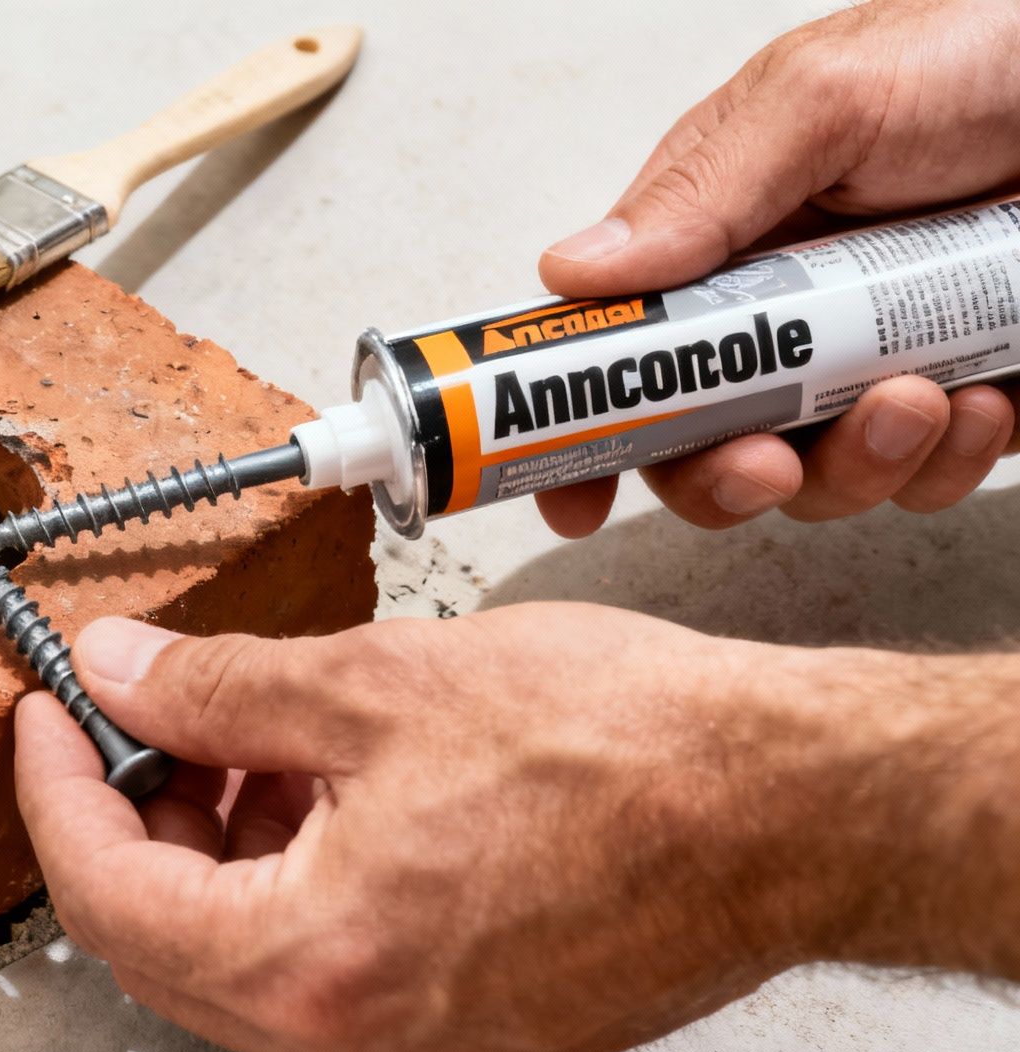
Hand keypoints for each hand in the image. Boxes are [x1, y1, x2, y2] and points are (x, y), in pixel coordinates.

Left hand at [14, 610, 1019, 1051]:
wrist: (792, 811)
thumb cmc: (622, 749)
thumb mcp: (376, 686)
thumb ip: (215, 690)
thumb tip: (117, 674)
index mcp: (313, 968)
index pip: (107, 893)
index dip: (57, 789)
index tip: (48, 713)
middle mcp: (353, 1048)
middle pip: (164, 943)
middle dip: (132, 819)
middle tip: (142, 718)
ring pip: (243, 963)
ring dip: (215, 850)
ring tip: (246, 743)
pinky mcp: (462, 1045)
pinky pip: (324, 976)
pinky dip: (291, 887)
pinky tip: (322, 796)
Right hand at [534, 0, 1019, 536]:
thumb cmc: (982, 50)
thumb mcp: (823, 98)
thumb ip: (702, 191)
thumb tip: (575, 273)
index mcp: (719, 243)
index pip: (623, 356)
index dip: (585, 436)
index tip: (577, 499)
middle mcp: (782, 315)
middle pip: (702, 449)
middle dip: (727, 479)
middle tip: (767, 465)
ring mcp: (869, 362)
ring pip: (820, 480)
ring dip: (860, 465)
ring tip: (919, 400)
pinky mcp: (960, 393)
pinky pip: (928, 477)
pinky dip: (949, 460)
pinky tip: (986, 397)